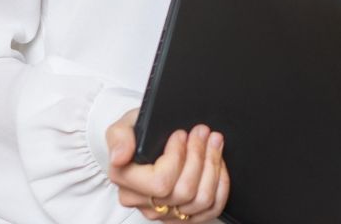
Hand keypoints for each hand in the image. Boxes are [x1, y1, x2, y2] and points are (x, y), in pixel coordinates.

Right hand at [104, 109, 228, 221]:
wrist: (146, 142)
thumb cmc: (136, 134)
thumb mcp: (122, 126)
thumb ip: (119, 138)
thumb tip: (119, 157)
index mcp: (125, 181)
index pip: (160, 182)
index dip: (177, 157)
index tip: (181, 134)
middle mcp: (142, 202)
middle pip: (184, 191)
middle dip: (199, 156)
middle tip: (203, 133)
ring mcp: (163, 212)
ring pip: (200, 201)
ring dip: (213, 168)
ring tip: (213, 143)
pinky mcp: (182, 216)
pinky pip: (210, 210)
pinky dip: (220, 186)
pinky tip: (218, 166)